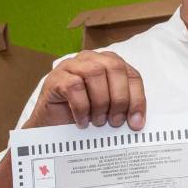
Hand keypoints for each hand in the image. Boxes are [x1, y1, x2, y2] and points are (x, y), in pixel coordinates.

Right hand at [23, 51, 144, 129]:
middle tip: (115, 121)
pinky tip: (82, 121)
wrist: (50, 127)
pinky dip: (82, 107)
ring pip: (94, 73)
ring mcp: (71, 66)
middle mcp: (90, 59)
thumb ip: (122, 108)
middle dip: (120, 98)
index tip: (136, 121)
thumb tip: (137, 121)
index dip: (137, 98)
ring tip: (98, 121)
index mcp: (108, 64)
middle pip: (115, 68)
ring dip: (100, 101)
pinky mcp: (56, 77)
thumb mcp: (107, 111)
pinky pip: (74, 86)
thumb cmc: (81, 115)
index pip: (131, 74)